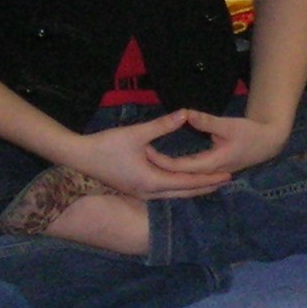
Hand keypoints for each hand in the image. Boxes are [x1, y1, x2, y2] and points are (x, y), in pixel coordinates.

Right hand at [58, 110, 230, 199]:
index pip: (188, 182)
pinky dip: (179, 189)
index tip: (228, 174)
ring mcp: (142, 194)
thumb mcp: (136, 133)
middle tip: (227, 180)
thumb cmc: (106, 145)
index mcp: (152, 181)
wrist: (79, 157)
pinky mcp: (136, 190)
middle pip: (184, 192)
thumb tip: (185, 113)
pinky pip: (164, 193)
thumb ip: (162, 125)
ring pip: (174, 195)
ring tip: (212, 184)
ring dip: (193, 189)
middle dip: (206, 187)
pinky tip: (185, 184)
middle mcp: (149, 192)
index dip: (209, 178)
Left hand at [159, 108, 291, 175]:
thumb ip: (206, 121)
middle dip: (160, 168)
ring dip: (167, 172)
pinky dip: (178, 171)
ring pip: (186, 178)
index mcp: (213, 162)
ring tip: (147, 164)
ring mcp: (213, 173)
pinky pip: (191, 174)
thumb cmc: (250, 133)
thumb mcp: (229, 124)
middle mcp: (211, 171)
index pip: (182, 166)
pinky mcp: (214, 170)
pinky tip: (165, 168)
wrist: (268, 143)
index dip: (163, 160)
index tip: (146, 151)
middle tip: (140, 158)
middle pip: (180, 175)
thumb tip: (187, 113)